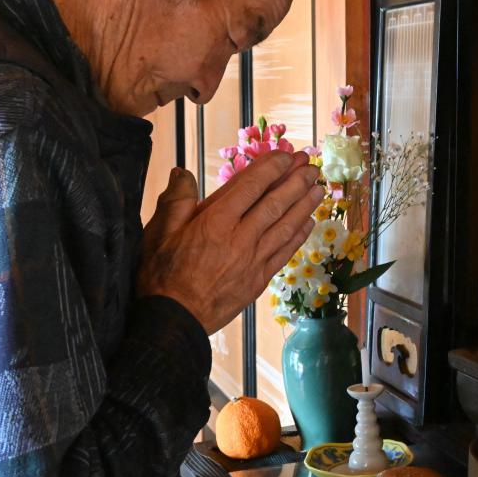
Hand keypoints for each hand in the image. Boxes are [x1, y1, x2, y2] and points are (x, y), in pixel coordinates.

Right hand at [138, 151, 322, 333]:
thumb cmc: (161, 277)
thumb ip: (175, 201)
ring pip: (284, 227)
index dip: (270, 168)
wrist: (174, 321)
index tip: (285, 155)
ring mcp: (253, 261)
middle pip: (274, 204)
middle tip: (311, 166)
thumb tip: (182, 172)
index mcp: (214, 223)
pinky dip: (298, 236)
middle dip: (295, 182)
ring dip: (304, 206)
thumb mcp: (159, 234)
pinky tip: (308, 223)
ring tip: (318, 188)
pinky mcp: (259, 280)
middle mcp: (239, 239)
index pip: (250, 187)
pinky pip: (284, 253)